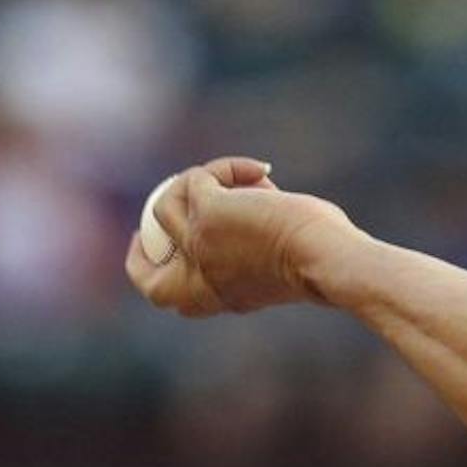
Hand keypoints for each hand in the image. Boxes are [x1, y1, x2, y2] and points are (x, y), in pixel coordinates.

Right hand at [125, 157, 360, 317]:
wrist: (327, 261)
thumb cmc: (324, 266)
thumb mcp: (281, 266)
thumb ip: (252, 251)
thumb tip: (252, 201)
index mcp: (216, 298)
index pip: (165, 296)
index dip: (148, 270)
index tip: (154, 245)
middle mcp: (198, 278)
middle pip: (143, 274)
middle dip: (139, 245)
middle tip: (160, 213)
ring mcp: (196, 244)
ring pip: (165, 205)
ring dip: (201, 185)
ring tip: (252, 182)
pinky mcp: (206, 213)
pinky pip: (198, 178)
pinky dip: (229, 168)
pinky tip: (263, 170)